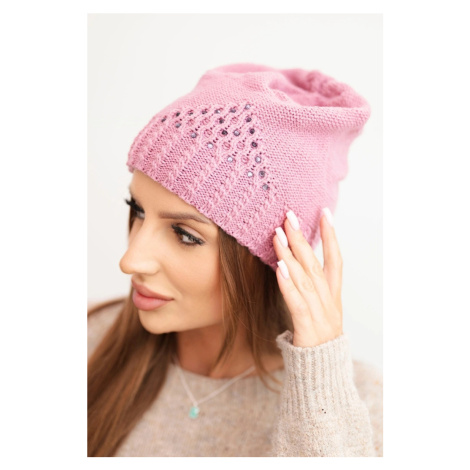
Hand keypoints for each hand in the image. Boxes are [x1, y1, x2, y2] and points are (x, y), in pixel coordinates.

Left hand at [273, 208, 342, 347]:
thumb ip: (309, 286)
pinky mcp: (308, 329)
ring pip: (305, 279)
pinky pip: (297, 303)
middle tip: (289, 215)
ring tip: (278, 234)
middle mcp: (329, 301)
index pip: (335, 259)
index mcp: (333, 295)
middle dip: (302, 238)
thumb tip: (293, 263)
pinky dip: (289, 284)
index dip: (331, 236)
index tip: (325, 213)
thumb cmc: (317, 337)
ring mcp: (320, 315)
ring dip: (291, 255)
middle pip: (315, 264)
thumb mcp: (319, 309)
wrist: (323, 372)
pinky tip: (279, 268)